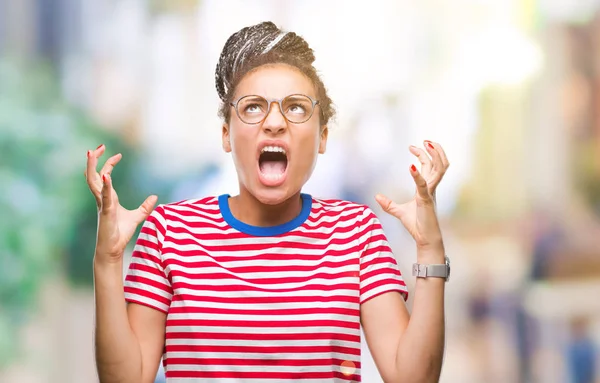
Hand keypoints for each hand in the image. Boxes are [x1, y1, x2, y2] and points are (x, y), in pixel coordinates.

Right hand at [84, 144, 156, 262]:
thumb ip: (145, 207)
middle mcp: (102, 198)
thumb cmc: (120, 233)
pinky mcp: (106, 211)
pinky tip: (107, 176)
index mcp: (108, 197)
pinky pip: (104, 196)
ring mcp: (102, 204)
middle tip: (98, 146)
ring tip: (90, 153)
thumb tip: (155, 196)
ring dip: (91, 167)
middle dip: (94, 160)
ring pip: (92, 181)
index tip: (119, 154)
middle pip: (93, 174)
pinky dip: (106, 186)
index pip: (105, 175)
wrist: (113, 249)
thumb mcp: (137, 217)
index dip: (110, 163)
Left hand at [375, 140, 448, 249]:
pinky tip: (410, 166)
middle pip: (438, 164)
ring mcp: (431, 193)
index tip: (412, 146)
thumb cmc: (417, 225)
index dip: (423, 154)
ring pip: (440, 169)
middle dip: (433, 150)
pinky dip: (417, 175)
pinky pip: (424, 185)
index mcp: (427, 188)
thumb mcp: (399, 212)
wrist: (425, 239)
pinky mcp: (427, 201)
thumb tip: (377, 196)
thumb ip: (389, 204)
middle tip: (423, 141)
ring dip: (435, 155)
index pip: (429, 166)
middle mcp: (432, 188)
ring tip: (426, 144)